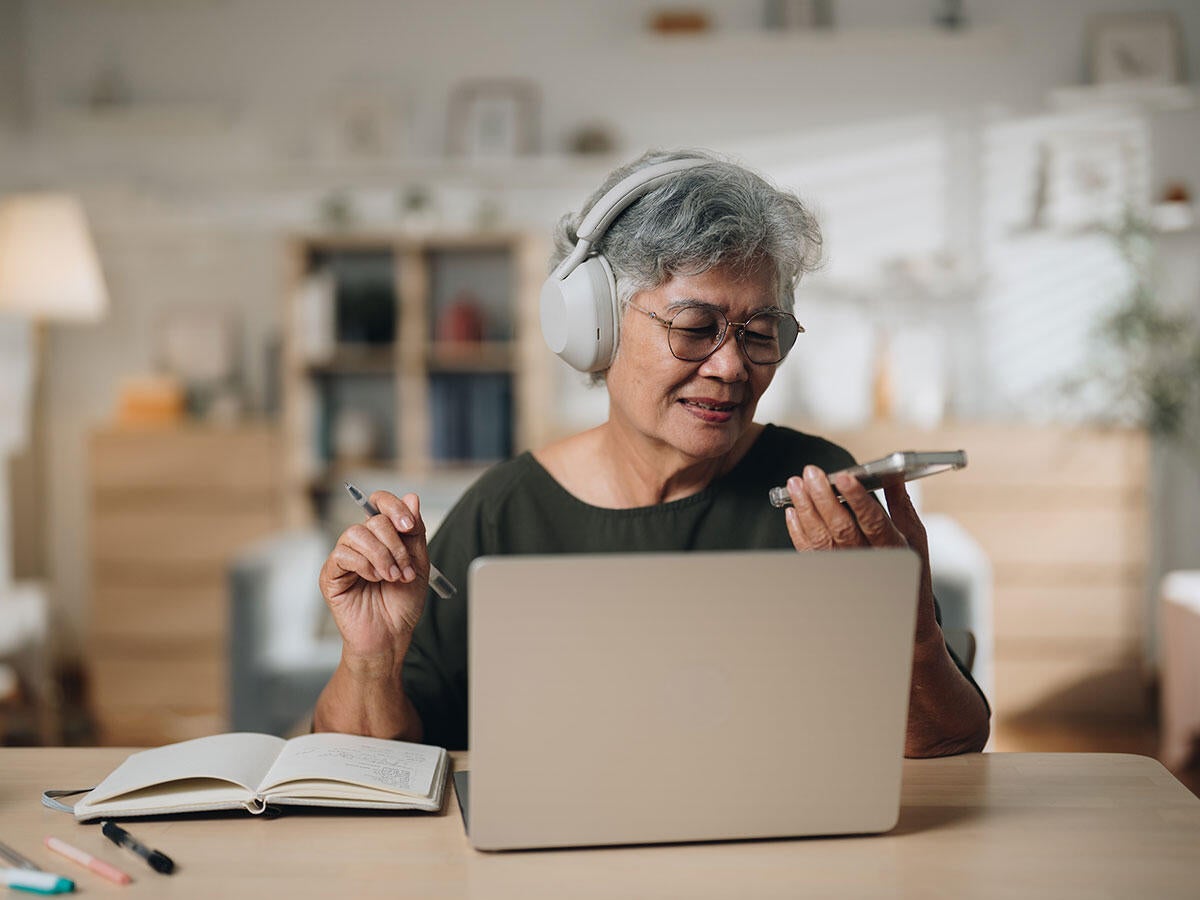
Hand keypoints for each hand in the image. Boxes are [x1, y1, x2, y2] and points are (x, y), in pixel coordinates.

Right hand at [318, 491, 431, 671]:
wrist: (391, 636)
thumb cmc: (402, 603)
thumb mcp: (418, 564)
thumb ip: (415, 531)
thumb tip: (411, 497)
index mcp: (382, 537)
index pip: (379, 504)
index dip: (393, 507)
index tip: (409, 526)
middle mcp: (362, 544)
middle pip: (373, 520)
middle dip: (395, 544)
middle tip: (404, 569)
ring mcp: (345, 558)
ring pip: (356, 533)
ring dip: (381, 555)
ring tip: (391, 577)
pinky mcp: (331, 575)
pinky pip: (343, 555)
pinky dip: (364, 565)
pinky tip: (374, 579)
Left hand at [783, 466, 938, 643]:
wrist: (902, 612)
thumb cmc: (909, 570)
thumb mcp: (914, 535)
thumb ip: (900, 503)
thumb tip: (893, 473)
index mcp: (892, 548)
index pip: (873, 521)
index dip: (857, 498)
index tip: (843, 477)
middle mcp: (868, 560)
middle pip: (840, 527)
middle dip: (822, 497)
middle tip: (810, 473)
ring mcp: (847, 570)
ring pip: (820, 538)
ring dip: (805, 509)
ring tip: (795, 485)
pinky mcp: (831, 574)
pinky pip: (809, 553)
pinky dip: (798, 531)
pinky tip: (792, 511)